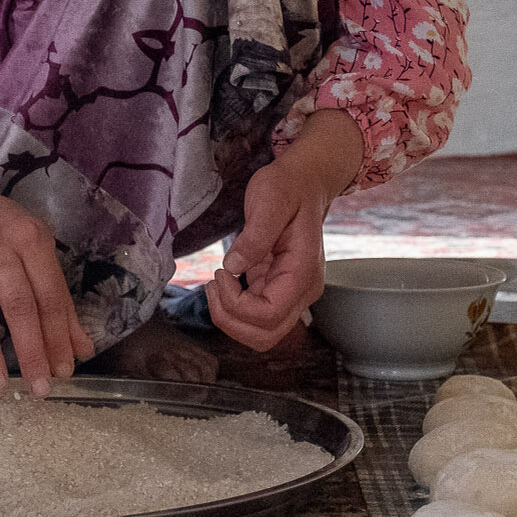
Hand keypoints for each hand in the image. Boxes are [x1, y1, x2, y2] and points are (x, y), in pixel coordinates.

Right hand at [0, 159, 93, 396]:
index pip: (50, 296)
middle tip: (39, 389)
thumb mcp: (40, 256)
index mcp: (31, 241)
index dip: (58, 336)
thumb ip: (60, 303)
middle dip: (30, 349)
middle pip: (17, 303)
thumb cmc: (9, 237)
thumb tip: (82, 351)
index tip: (64, 372)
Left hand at [207, 110, 363, 351]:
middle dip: (230, 320)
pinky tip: (223, 280)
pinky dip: (233, 307)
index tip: (220, 273)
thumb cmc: (289, 186)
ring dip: (230, 318)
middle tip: (212, 285)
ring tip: (215, 284)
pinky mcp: (277, 289)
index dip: (237, 305)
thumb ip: (254, 236)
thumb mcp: (270, 200)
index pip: (269, 315)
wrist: (305, 181)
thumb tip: (233, 266)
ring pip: (259, 332)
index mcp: (303, 272)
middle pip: (265, 335)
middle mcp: (302, 290)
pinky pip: (254, 315)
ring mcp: (291, 293)